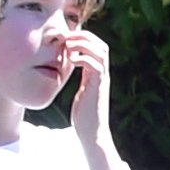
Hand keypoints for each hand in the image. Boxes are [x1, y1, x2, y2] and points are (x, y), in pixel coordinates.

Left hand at [59, 26, 117, 148]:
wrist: (92, 132)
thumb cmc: (84, 115)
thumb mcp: (82, 92)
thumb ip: (82, 80)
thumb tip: (72, 73)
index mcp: (97, 74)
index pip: (97, 47)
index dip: (84, 38)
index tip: (67, 38)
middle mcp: (102, 74)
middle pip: (102, 45)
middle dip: (85, 37)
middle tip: (67, 37)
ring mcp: (102, 80)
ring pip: (101, 52)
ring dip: (84, 44)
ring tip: (68, 46)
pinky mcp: (98, 86)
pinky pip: (95, 66)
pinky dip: (83, 58)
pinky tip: (72, 60)